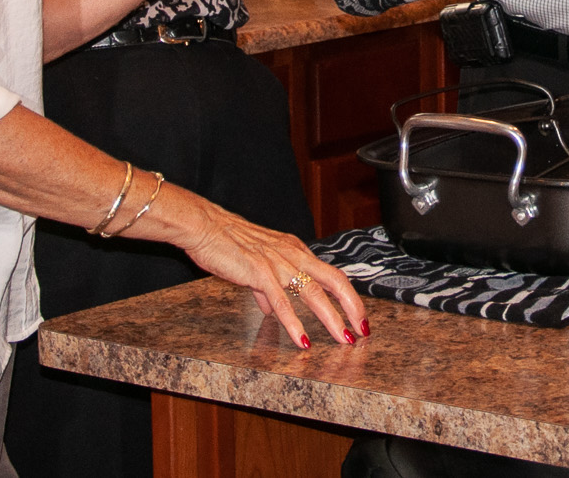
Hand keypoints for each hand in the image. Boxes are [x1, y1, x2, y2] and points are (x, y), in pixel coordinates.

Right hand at [176, 196, 368, 348]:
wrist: (205, 227)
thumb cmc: (227, 243)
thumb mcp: (255, 264)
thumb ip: (266, 288)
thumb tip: (270, 309)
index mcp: (295, 250)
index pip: (331, 274)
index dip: (348, 295)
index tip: (357, 316)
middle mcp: (293, 254)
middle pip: (334, 281)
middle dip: (352, 307)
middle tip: (363, 330)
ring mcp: (278, 263)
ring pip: (313, 293)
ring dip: (332, 319)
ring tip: (344, 339)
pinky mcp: (259, 273)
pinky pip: (282, 302)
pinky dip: (295, 323)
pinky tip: (303, 340)